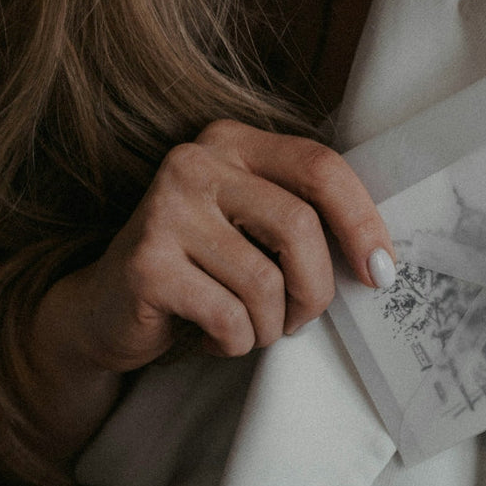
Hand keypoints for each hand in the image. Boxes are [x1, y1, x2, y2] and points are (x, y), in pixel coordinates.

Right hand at [57, 119, 395, 370]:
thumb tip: (379, 258)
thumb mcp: (251, 231)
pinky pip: (229, 318)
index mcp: (231, 142)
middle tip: (298, 320)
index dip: (361, 222)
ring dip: (267, 327)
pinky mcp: (147, 264)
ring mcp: (165, 210)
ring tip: (243, 328)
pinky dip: (232, 343)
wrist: (104, 310)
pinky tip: (207, 336)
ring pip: (265, 284)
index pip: (320, 167)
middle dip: (314, 290)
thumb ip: (302, 221)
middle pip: (298, 227)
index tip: (380, 273)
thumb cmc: (199, 274)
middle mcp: (194, 163)